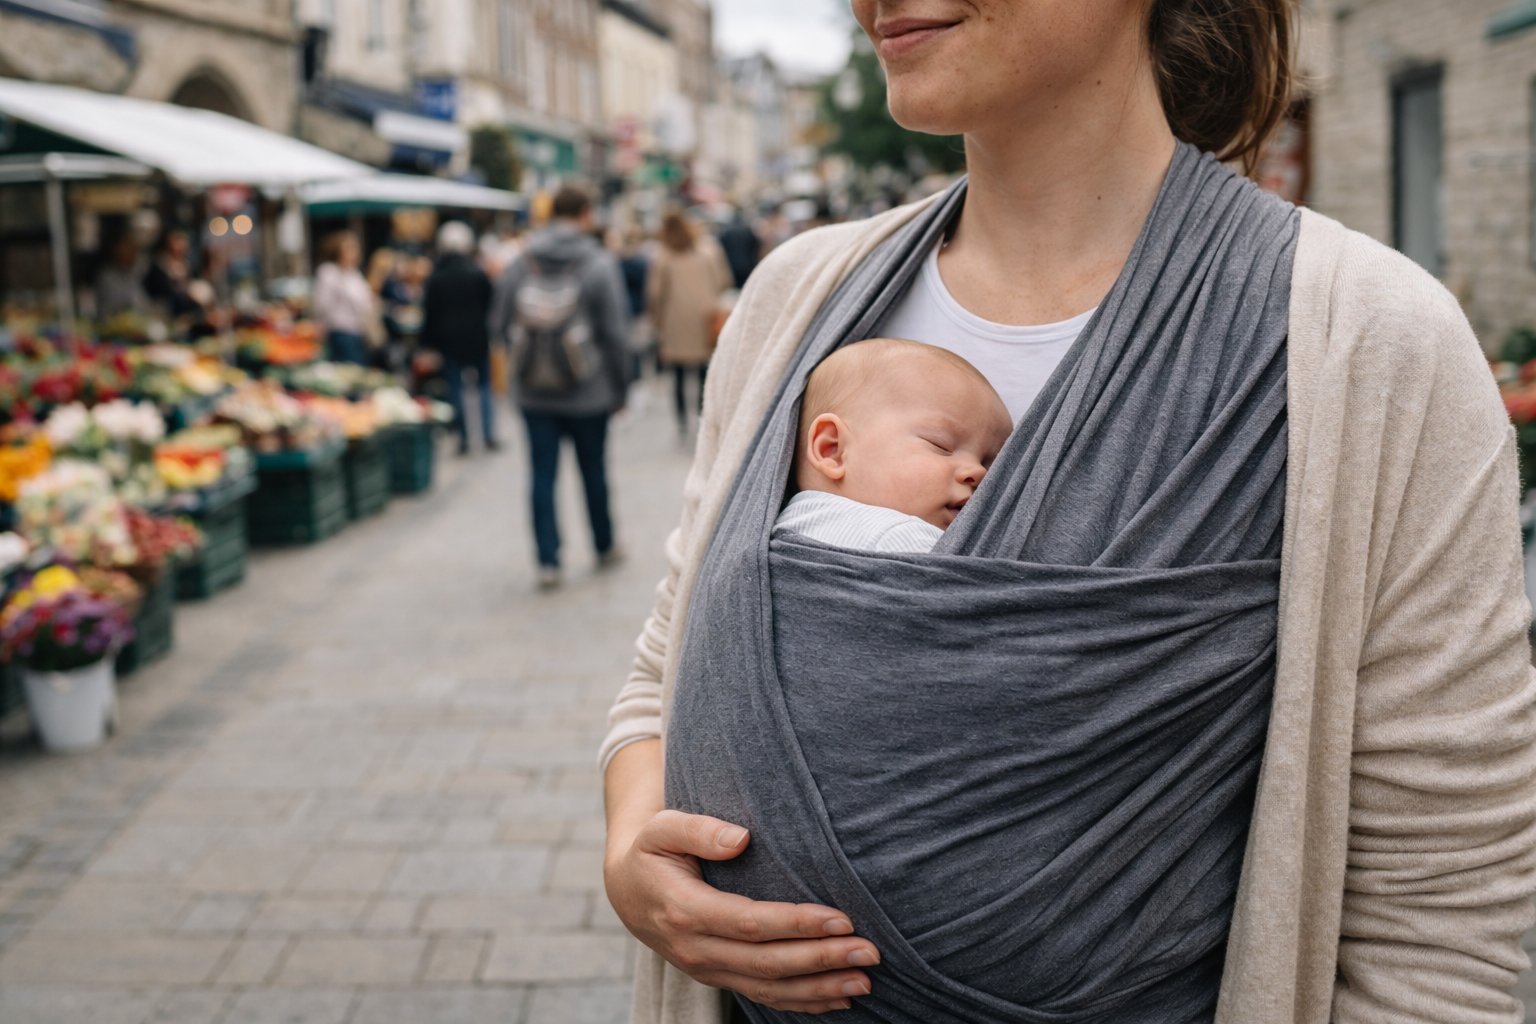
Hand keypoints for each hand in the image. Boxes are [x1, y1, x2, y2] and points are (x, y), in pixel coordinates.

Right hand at [605, 808, 880, 1013]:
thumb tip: (741, 839)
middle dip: (822, 960)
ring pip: (768, 988)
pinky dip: (801, 1002)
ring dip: (819, 988)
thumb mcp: (662, 827)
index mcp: (684, 910)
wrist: (626, 888)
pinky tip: (836, 999)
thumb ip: (699, 829)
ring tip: (864, 981)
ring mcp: (706, 969)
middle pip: (767, 962)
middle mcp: (695, 949)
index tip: (842, 919)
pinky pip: (762, 997)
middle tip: (869, 952)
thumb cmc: (652, 850)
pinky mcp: (718, 977)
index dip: (798, 924)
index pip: (751, 922)